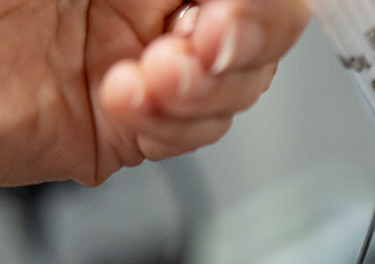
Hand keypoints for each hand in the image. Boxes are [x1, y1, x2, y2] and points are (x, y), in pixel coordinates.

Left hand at [0, 0, 306, 189]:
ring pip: (235, 90)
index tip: (236, 2)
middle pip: (263, 31)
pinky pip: (186, 138)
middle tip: (204, 38)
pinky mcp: (111, 131)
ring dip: (207, 88)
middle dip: (245, 39)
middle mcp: (144, 3)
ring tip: (147, 75)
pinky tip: (122, 98)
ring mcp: (133, 65)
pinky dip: (172, 124)